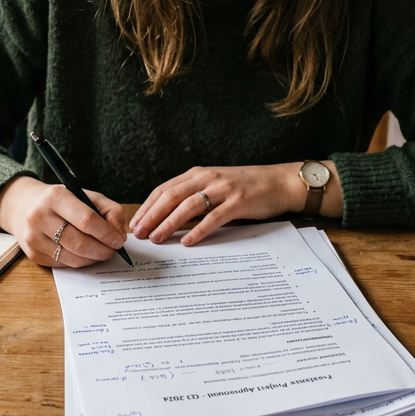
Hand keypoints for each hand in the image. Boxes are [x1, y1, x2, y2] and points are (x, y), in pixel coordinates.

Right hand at [0, 176, 129, 267]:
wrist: (23, 205)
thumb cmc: (60, 200)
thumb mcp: (85, 195)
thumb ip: (109, 210)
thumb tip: (119, 236)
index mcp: (55, 197)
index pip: (87, 220)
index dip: (107, 233)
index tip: (119, 240)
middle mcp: (40, 217)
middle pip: (80, 243)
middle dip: (103, 250)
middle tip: (113, 250)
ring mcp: (33, 238)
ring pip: (73, 258)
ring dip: (93, 258)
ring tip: (101, 251)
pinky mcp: (33, 254)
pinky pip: (64, 264)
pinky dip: (80, 262)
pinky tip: (84, 254)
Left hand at [131, 163, 329, 246]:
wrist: (279, 182)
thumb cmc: (245, 187)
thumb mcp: (215, 186)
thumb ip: (194, 196)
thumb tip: (168, 218)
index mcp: (198, 173)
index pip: (164, 189)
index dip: (147, 206)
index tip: (135, 223)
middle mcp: (207, 178)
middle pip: (171, 196)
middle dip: (151, 216)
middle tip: (139, 234)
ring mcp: (223, 189)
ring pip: (188, 206)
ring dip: (169, 223)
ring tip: (157, 238)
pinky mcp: (238, 202)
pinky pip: (214, 217)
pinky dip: (199, 230)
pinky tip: (187, 242)